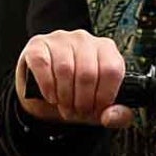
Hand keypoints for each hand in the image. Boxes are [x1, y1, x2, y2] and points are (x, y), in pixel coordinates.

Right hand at [16, 30, 133, 127]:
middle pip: (87, 73)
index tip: (97, 109)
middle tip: (77, 112)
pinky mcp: (37, 44)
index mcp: (106, 49)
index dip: (104, 96)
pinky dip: (47, 86)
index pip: (112, 70)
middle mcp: (84, 39)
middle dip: (82, 101)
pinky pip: (43, 64)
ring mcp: (60, 39)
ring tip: (64, 106)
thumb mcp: (101, 108)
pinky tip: (50, 96)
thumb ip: (117, 115)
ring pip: (65, 69)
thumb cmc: (77, 96)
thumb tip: (111, 116)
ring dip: (64, 96)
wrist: (46, 93)